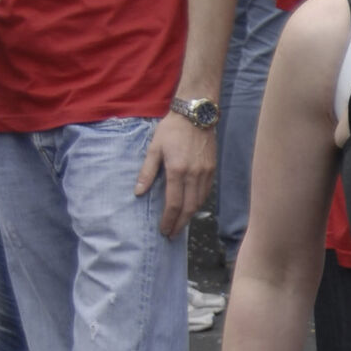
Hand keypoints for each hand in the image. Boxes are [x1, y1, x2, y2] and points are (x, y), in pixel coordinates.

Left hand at [135, 108, 215, 238]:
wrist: (196, 115)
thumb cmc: (171, 130)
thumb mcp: (154, 148)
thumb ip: (147, 172)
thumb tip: (138, 192)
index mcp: (177, 170)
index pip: (174, 203)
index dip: (169, 219)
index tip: (164, 230)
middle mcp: (194, 175)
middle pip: (189, 207)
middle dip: (180, 223)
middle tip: (172, 234)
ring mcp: (205, 173)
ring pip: (199, 202)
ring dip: (189, 216)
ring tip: (180, 224)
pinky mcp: (212, 170)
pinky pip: (206, 193)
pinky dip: (198, 204)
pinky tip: (191, 208)